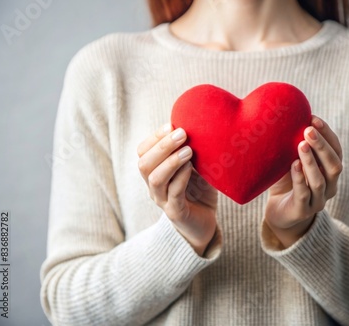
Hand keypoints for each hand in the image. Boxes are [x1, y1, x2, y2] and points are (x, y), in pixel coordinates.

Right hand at [137, 124, 217, 255]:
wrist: (205, 224)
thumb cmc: (200, 191)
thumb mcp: (197, 167)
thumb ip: (193, 150)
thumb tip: (200, 124)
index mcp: (154, 172)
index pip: (143, 152)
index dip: (155, 137)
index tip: (171, 124)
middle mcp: (154, 187)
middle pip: (144, 164)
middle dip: (161, 146)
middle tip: (182, 133)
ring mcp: (163, 201)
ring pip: (155, 179)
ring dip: (170, 161)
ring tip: (188, 150)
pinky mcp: (176, 213)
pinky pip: (173, 194)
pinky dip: (181, 178)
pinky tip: (191, 167)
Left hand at [264, 115, 342, 248]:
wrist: (279, 213)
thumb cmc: (287, 181)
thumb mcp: (291, 160)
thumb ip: (294, 144)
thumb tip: (286, 114)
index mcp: (330, 172)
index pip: (337, 150)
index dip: (327, 134)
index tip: (313, 118)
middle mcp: (330, 187)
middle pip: (334, 165)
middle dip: (322, 146)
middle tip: (308, 130)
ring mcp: (318, 201)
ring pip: (320, 180)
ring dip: (311, 161)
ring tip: (300, 144)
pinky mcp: (303, 211)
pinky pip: (304, 194)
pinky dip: (299, 178)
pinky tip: (293, 164)